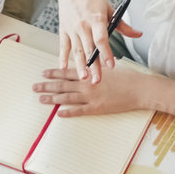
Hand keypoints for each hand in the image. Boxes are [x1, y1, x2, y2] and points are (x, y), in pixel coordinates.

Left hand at [33, 63, 147, 116]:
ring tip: (41, 99)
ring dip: (52, 99)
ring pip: (66, 97)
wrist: (139, 89)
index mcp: (90, 73)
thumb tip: (91, 60)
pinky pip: (79, 111)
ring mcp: (91, 97)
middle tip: (35, 87)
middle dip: (47, 85)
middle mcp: (87, 84)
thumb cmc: (127, 77)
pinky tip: (58, 113)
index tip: (43, 72)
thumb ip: (97, 65)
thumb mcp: (110, 66)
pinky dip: (68, 112)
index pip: (67, 72)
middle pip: (62, 85)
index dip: (53, 72)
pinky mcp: (97, 108)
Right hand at [53, 0, 140, 83]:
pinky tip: (64, 68)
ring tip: (84, 78)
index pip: (101, 39)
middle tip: (97, 81)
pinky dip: (62, 57)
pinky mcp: (63, 30)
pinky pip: (63, 46)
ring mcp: (72, 29)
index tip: (111, 65)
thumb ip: (122, 25)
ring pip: (77, 50)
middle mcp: (83, 25)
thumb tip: (139, 34)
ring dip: (79, 65)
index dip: (106, 53)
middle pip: (89, 49)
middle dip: (93, 66)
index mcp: (96, 19)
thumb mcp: (109, 8)